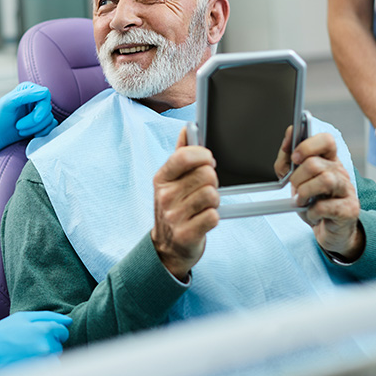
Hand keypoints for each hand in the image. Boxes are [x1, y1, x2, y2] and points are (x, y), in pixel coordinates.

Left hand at [0, 82, 57, 162]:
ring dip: (35, 129)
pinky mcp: (40, 124)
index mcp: (28, 90)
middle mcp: (35, 99)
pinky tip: (32, 136)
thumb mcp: (8, 103)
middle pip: (48, 109)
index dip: (41, 108)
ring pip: (49, 119)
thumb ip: (26, 95)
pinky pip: (51, 127)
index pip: (45, 95)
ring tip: (20, 131)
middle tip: (19, 127)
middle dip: (34, 121)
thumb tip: (45, 92)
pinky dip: (43, 132)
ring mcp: (38, 112)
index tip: (34, 119)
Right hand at [0, 311, 71, 375]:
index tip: (43, 333)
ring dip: (45, 355)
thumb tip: (67, 321)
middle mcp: (45, 346)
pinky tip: (28, 362)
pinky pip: (48, 370)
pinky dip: (41, 366)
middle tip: (30, 343)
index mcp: (43, 329)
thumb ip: (47, 316)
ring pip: (54, 358)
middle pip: (59, 345)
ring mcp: (42, 363)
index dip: (54, 331)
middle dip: (49, 343)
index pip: (63, 330)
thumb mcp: (22, 317)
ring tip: (27, 353)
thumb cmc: (2, 334)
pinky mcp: (37, 375)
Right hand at [151, 128, 219, 280]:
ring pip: (212, 195)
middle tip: (204, 190)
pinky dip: (214, 217)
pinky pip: (214, 216)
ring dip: (214, 201)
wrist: (167, 247)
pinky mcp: (186, 234)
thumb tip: (186, 128)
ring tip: (203, 206)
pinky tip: (204, 219)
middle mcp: (164, 196)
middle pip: (206, 175)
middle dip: (212, 181)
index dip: (203, 155)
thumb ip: (181, 153)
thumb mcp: (171, 180)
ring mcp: (174, 216)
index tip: (208, 161)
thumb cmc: (174, 208)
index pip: (184, 156)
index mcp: (161, 178)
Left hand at [278, 128, 363, 260]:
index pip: (326, 141)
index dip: (308, 145)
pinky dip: (312, 212)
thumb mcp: (297, 181)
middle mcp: (340, 173)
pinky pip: (324, 206)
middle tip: (296, 188)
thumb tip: (286, 146)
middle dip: (297, 178)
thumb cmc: (313, 203)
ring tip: (302, 201)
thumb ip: (287, 163)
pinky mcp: (348, 210)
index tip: (294, 157)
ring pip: (324, 180)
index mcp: (329, 162)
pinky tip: (313, 214)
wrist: (329, 230)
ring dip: (304, 193)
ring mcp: (347, 191)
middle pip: (315, 163)